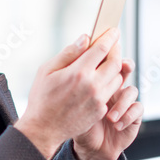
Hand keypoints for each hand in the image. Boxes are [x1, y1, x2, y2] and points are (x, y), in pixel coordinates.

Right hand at [14, 28, 125, 159]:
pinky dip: (109, 83)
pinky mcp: (100, 111)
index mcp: (79, 72)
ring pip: (117, 78)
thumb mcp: (47, 70)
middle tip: (113, 45)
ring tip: (106, 62)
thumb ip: (68, 53)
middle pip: (115, 62)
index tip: (114, 31)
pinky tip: (101, 79)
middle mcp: (93, 86)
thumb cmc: (42, 98)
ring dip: (115, 68)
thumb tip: (85, 38)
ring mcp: (99, 100)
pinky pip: (111, 92)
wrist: (43, 129)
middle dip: (116, 51)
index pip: (102, 49)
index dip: (110, 38)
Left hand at [73, 57, 142, 159]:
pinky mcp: (133, 116)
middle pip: (125, 70)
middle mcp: (113, 89)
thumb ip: (75, 73)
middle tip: (123, 66)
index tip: (111, 47)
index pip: (106, 61)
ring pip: (132, 90)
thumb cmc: (76, 122)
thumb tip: (82, 42)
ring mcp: (124, 102)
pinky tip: (116, 124)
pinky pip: (138, 109)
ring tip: (110, 117)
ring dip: (122, 101)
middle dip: (125, 67)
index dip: (111, 53)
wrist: (87, 148)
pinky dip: (128, 115)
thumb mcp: (70, 99)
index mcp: (98, 81)